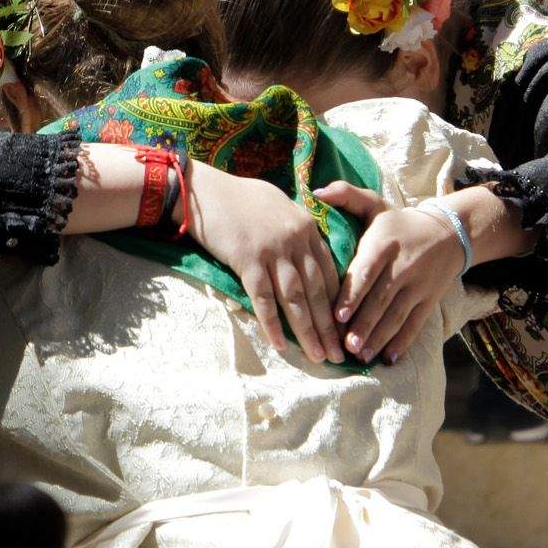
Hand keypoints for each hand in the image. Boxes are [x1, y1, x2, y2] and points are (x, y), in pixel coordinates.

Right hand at [188, 164, 342, 363]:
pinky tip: (280, 346)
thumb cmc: (238, 197)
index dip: (337, 304)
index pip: (329, 273)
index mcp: (307, 227)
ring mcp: (273, 251)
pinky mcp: (248, 261)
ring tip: (318, 356)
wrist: (204, 190)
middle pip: (317, 291)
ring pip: (296, 299)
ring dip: (308, 332)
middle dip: (329, 326)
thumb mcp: (279, 205)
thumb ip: (297, 229)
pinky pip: (264, 299)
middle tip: (338, 355)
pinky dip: (273, 325)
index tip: (343, 328)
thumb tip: (307, 251)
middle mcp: (296, 240)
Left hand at [319, 187, 460, 364]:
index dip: (352, 294)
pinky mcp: (429, 300)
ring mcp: (419, 286)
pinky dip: (403, 342)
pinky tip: (389, 358)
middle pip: (380, 299)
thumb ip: (347, 196)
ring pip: (397, 315)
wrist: (449, 232)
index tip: (336, 314)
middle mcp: (403, 266)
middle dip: (363, 324)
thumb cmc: (399, 222)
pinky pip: (416, 324)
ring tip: (361, 354)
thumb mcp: (375, 204)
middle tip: (345, 345)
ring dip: (379, 337)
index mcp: (384, 243)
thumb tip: (316, 191)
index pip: (366, 271)